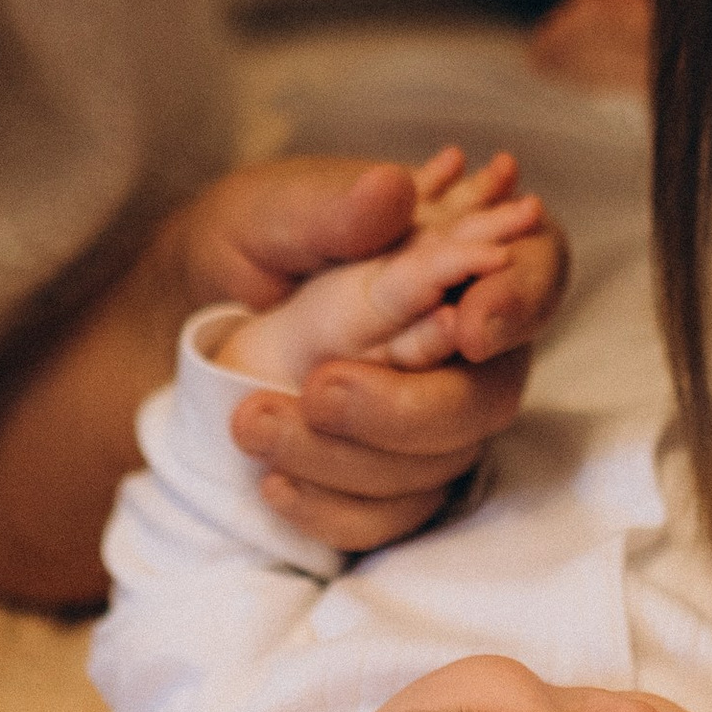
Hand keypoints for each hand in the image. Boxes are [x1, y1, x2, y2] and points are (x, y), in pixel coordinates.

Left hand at [0, 148, 569, 604]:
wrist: (172, 343)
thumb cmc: (235, 256)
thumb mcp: (259, 212)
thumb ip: (327, 204)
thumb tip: (391, 189)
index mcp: (454, 254)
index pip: (538, 268)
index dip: (523, 297)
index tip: (468, 324)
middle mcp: (463, 346)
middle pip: (493, 394)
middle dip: (406, 406)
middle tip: (319, 387)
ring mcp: (434, 425)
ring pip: (439, 467)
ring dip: (344, 457)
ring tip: (251, 419)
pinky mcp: (395, 488)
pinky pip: (391, 522)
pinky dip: (329, 508)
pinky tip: (271, 481)